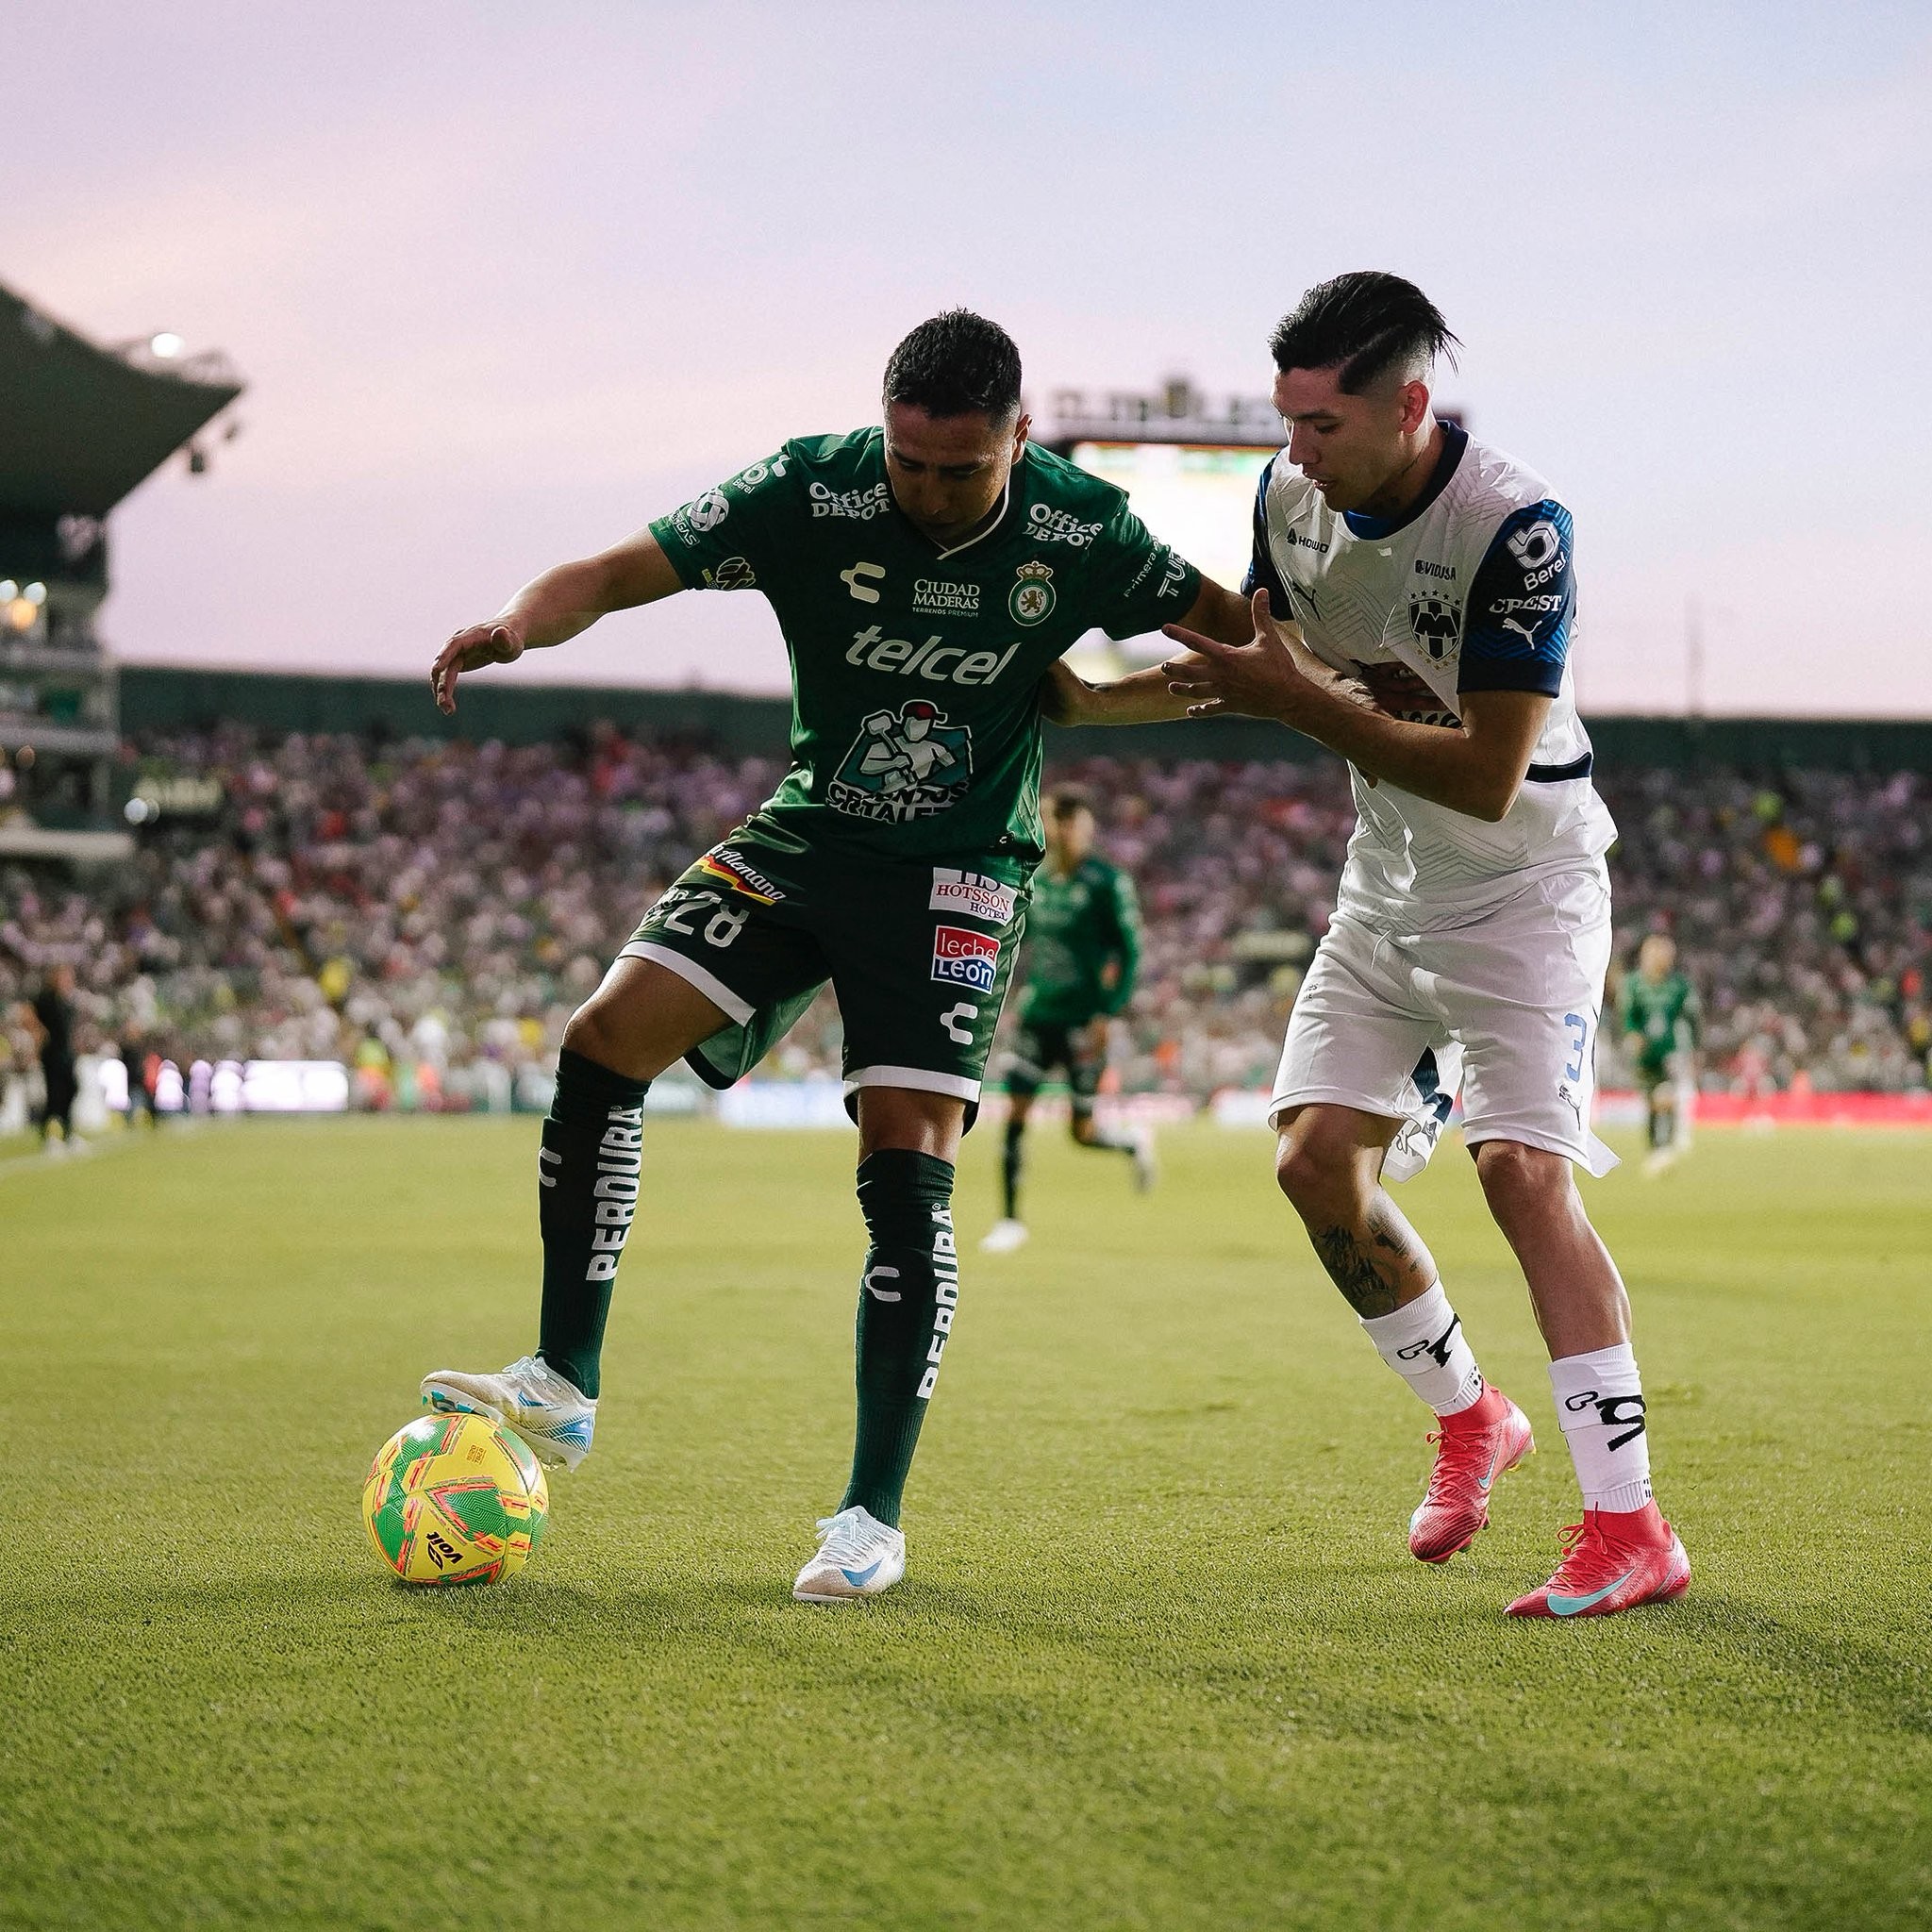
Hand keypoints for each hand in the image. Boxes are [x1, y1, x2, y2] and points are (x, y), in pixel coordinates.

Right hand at [430, 622, 524, 714]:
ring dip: (442, 691)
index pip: (454, 645)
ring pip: (443, 672)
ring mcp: (456, 653)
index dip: (444, 656)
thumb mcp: (513, 642)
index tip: (436, 669)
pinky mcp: (457, 662)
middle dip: (442, 683)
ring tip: (447, 710)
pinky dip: (445, 690)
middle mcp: (459, 643)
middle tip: (443, 704)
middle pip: (446, 663)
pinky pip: (447, 676)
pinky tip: (447, 705)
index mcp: (471, 635)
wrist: (507, 636)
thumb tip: (500, 632)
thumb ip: (505, 640)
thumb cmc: (512, 639)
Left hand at [1161, 589, 1323, 722]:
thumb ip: (1260, 614)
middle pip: (1189, 672)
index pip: (1196, 642)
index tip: (1165, 628)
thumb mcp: (1268, 638)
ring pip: (1196, 691)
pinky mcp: (1230, 706)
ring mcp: (1223, 692)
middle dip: (1175, 670)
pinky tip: (1190, 711)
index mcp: (1226, 656)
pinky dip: (1199, 710)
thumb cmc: (1279, 667)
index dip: (1179, 634)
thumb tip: (1262, 590)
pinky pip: (1210, 709)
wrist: (1288, 696)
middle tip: (1164, 667)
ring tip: (1171, 688)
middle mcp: (1220, 675)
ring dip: (1182, 690)